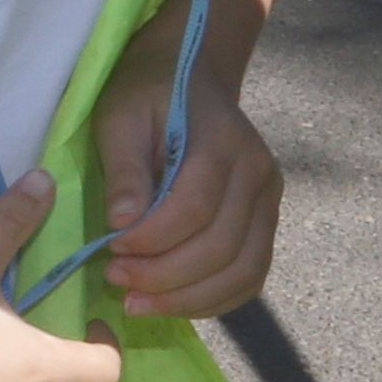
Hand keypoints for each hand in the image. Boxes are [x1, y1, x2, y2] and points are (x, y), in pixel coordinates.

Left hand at [91, 5, 281, 320]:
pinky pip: (251, 275)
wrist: (188, 76)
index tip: (110, 251)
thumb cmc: (145, 95)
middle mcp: (260, 175)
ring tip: (140, 305)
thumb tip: (125, 224)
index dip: (153, 239)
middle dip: (167, 277)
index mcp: (225, 144)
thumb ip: (125, 168)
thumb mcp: (120, 116)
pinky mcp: (266, 221)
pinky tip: (174, 304)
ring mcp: (271, 201)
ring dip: (191, 299)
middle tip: (118, 285)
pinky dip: (216, 299)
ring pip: (244, 270)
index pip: (195, 208)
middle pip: (223, 247)